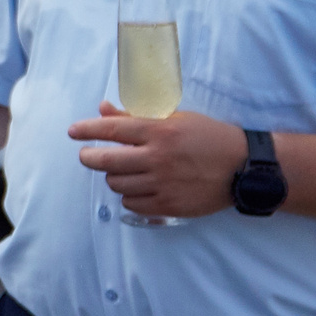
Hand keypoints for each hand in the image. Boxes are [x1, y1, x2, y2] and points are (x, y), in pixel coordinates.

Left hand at [70, 104, 241, 218]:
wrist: (242, 166)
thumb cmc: (208, 137)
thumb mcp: (176, 119)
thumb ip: (136, 117)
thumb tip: (103, 110)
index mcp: (159, 131)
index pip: (112, 130)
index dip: (87, 130)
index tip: (73, 132)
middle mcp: (158, 158)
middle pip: (106, 161)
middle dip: (89, 157)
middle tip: (88, 155)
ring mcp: (162, 184)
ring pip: (117, 184)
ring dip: (114, 177)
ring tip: (122, 171)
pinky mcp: (168, 205)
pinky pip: (132, 203)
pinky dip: (129, 196)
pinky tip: (137, 188)